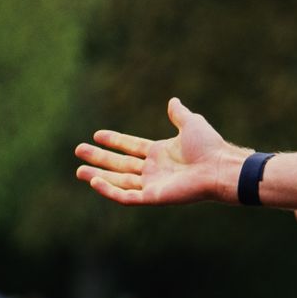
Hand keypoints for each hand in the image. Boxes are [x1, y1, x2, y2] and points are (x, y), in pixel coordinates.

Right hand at [76, 98, 245, 206]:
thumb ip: (179, 114)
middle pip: (121, 164)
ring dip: (99, 176)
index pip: (131, 147)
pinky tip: (95, 181)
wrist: (217, 166)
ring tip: (79, 170)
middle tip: (79, 151)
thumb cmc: (208, 146)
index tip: (97, 135)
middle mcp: (154, 169)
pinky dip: (110, 190)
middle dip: (100, 158)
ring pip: (119, 181)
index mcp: (160, 153)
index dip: (115, 141)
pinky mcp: (153, 197)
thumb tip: (173, 101)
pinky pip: (126, 196)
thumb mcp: (191, 124)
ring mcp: (152, 184)